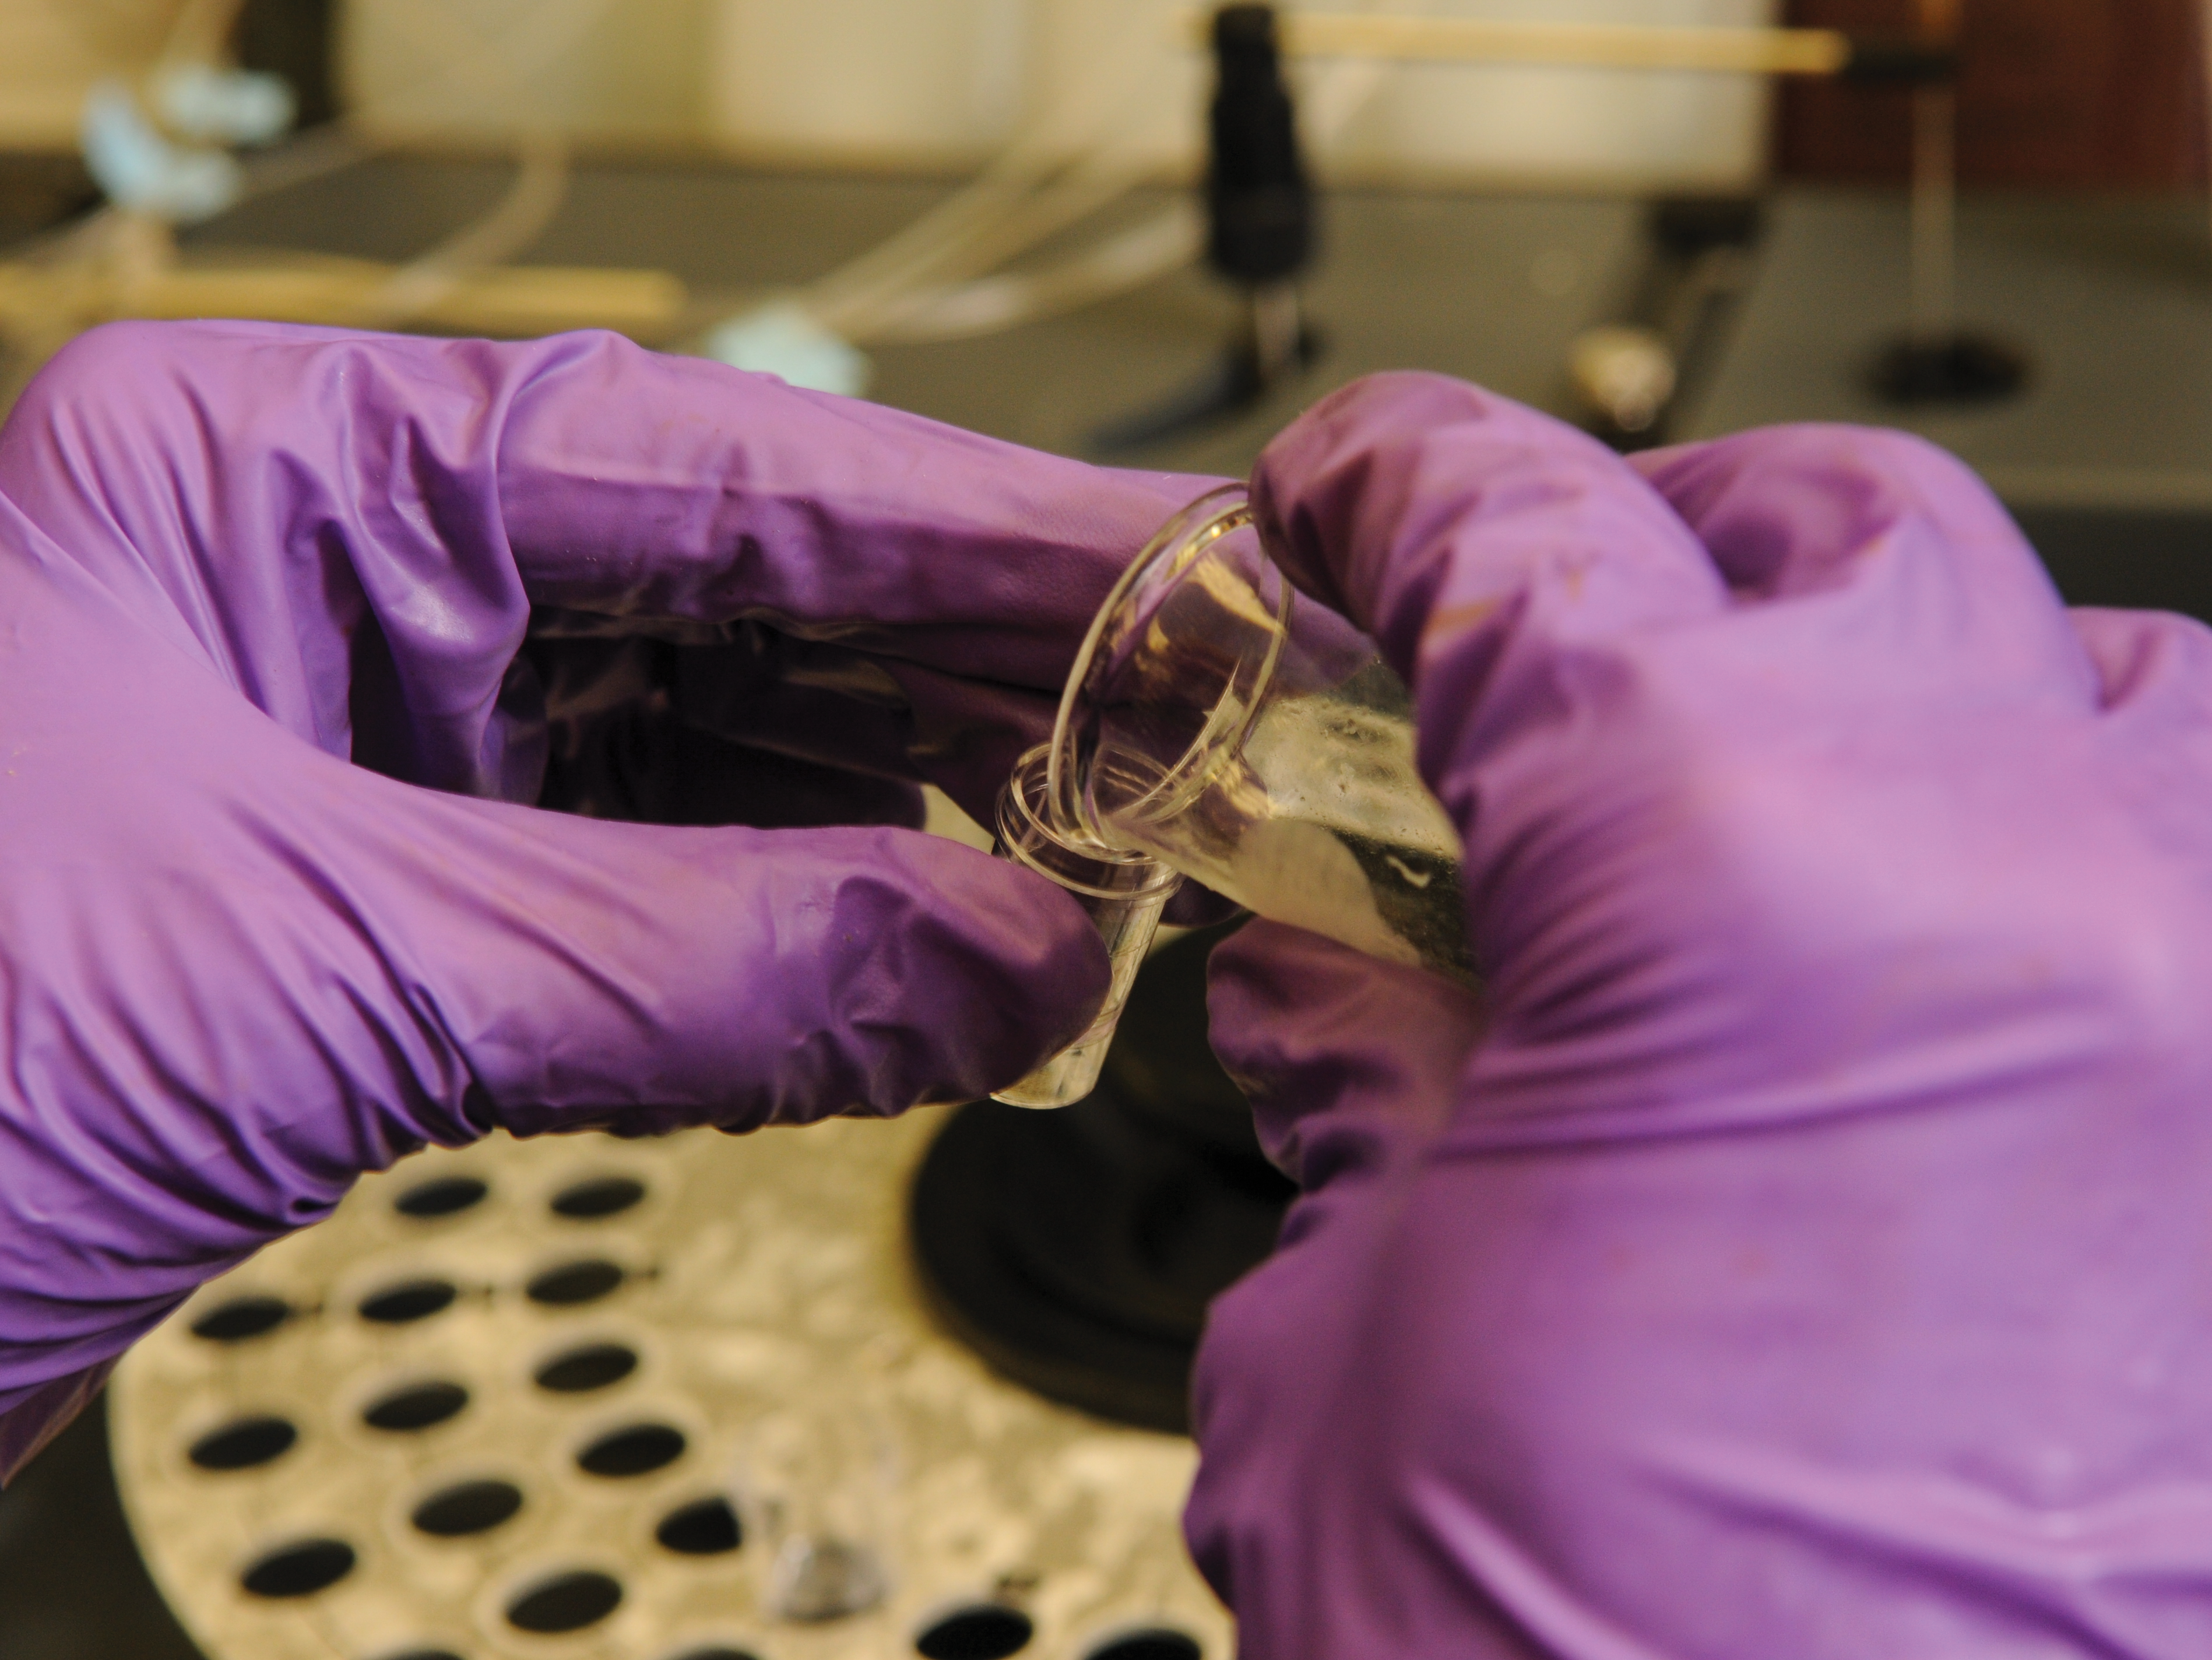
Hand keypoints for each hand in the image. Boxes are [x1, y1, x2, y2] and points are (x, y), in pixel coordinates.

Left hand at [0, 321, 1217, 1473]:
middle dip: (973, 665)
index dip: (980, 519)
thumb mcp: (320, 983)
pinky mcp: (363, 917)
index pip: (709, 459)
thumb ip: (709, 965)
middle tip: (1197, 715)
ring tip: (1105, 843)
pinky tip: (936, 952)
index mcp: (255, 477)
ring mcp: (343, 747)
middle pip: (732, 587)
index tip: (1185, 558)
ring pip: (703, 748)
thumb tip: (1016, 964)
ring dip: (906, 812)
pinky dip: (793, 935)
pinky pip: (639, 894)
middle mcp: (311, 580)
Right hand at [1185, 373, 2211, 1656]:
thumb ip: (1358, 1116)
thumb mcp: (1367, 1388)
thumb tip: (1330, 987)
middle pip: (1864, 539)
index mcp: (1718, 875)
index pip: (1514, 530)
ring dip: (1981, 759)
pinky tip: (2145, 1070)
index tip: (1365, 488)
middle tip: (1613, 642)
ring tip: (1886, 891)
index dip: (1403, 481)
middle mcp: (2049, 879)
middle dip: (1704, 556)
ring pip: (2147, 710)